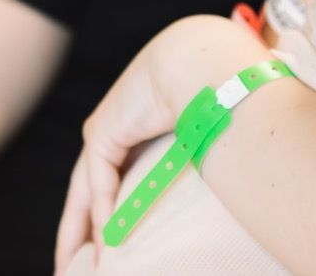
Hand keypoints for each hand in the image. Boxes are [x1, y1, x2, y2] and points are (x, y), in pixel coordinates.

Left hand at [53, 15, 268, 274]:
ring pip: (86, 188)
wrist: (206, 61)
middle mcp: (123, 120)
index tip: (114, 239)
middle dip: (83, 224)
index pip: (122, 167)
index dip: (117, 201)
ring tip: (76, 266)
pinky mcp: (102, 131)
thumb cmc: (225, 87)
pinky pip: (99, 183)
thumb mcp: (216, 130)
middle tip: (73, 264)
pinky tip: (108, 245)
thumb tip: (243, 184)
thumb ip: (214, 154)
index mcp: (148, 116)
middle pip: (94, 183)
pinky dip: (103, 214)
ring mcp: (109, 125)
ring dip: (80, 229)